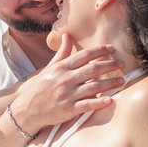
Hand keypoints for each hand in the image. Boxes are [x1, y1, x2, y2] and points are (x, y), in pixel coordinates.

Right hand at [9, 34, 124, 133]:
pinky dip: (100, 102)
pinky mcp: (68, 109)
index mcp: (61, 68)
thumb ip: (61, 53)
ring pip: (94, 86)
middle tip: (122, 64)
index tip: (112, 49)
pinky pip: (87, 105)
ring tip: (122, 80)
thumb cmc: (38, 88)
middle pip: (93, 69)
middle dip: (110, 65)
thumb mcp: (48, 68)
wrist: (26, 110)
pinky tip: (110, 100)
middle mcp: (65, 80)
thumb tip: (67, 35)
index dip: (100, 51)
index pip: (84, 55)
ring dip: (110, 83)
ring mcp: (67, 95)